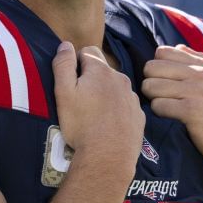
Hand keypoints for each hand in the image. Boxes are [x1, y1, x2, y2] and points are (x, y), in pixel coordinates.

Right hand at [53, 41, 143, 162]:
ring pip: (116, 88)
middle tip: (80, 101)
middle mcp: (121, 79)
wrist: (108, 158)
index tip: (71, 82)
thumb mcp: (63, 93)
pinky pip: (126, 106)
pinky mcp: (139, 116)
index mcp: (101, 71)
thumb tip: (65, 45)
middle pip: (103, 70)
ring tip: (94, 116)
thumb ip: (63, 65)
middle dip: (91, 79)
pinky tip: (108, 125)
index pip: (87, 51)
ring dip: (105, 94)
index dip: (76, 63)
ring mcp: (132, 98)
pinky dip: (117, 111)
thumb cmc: (81, 125)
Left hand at [142, 44, 202, 159]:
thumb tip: (177, 47)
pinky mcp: (191, 111)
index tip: (164, 82)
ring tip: (165, 108)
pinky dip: (159, 114)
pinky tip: (170, 119)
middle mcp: (199, 74)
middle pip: (152, 67)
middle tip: (160, 97)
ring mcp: (195, 91)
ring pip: (151, 86)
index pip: (162, 52)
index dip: (157, 68)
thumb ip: (199, 62)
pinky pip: (158, 105)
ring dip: (153, 99)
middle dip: (151, 83)